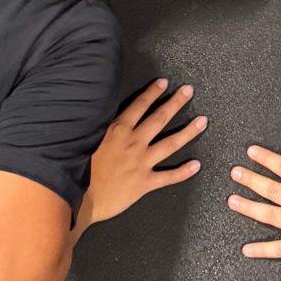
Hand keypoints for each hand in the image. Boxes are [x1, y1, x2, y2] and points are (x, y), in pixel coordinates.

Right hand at [81, 80, 205, 227]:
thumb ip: (102, 128)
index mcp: (118, 131)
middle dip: (176, 103)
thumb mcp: (87, 140)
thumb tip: (108, 115)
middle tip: (189, 92)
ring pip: (170, 144)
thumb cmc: (78, 170)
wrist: (78, 197)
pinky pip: (168, 176)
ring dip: (188, 132)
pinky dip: (183, 172)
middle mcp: (133, 143)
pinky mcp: (144, 183)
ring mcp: (141, 162)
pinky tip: (196, 166)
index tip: (164, 83)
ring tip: (202, 121)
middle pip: (159, 119)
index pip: (139, 106)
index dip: (153, 93)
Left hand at [228, 143, 280, 272]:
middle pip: (271, 189)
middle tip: (234, 173)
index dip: (266, 158)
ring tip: (232, 202)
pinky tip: (247, 250)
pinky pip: (279, 249)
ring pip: (269, 215)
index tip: (251, 152)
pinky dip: (262, 250)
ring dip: (248, 208)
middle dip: (250, 179)